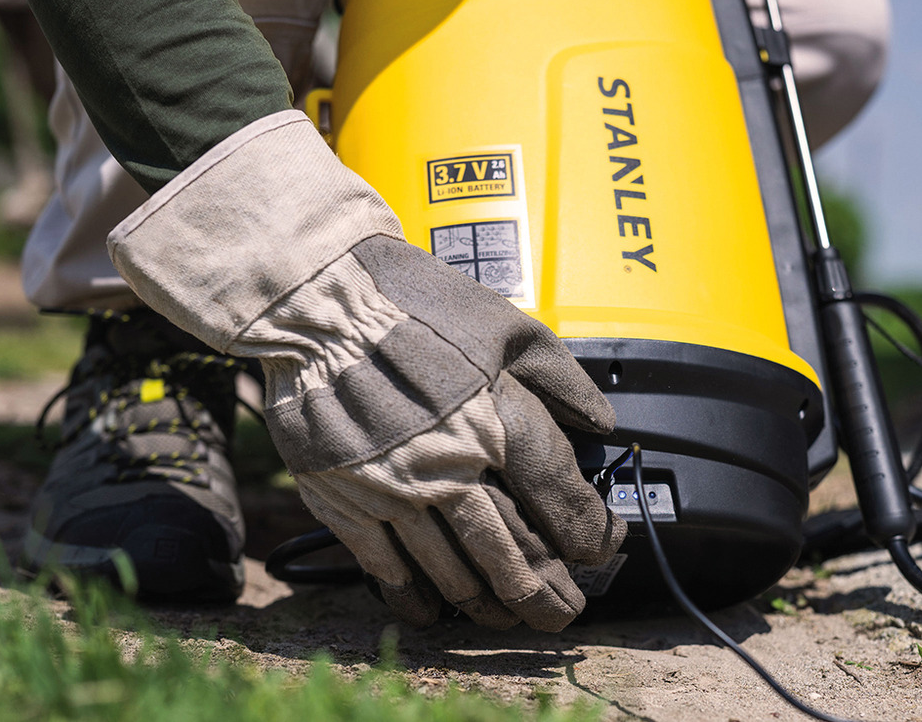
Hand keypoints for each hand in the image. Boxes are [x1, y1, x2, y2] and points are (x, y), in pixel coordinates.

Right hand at [108, 111, 625, 629]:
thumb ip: (563, 380)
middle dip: (549, 594)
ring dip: (492, 605)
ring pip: (456, 574)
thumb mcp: (509, 326)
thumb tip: (600, 423)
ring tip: (512, 619)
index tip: (602, 544)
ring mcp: (396, 492)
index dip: (593, 534)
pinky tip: (435, 615)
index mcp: (500, 421)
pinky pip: (390, 570)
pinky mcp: (348, 501)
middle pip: (514, 556)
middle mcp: (452, 467)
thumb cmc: (415, 305)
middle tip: (565, 611)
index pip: (563, 503)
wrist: (318, 303)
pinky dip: (417, 600)